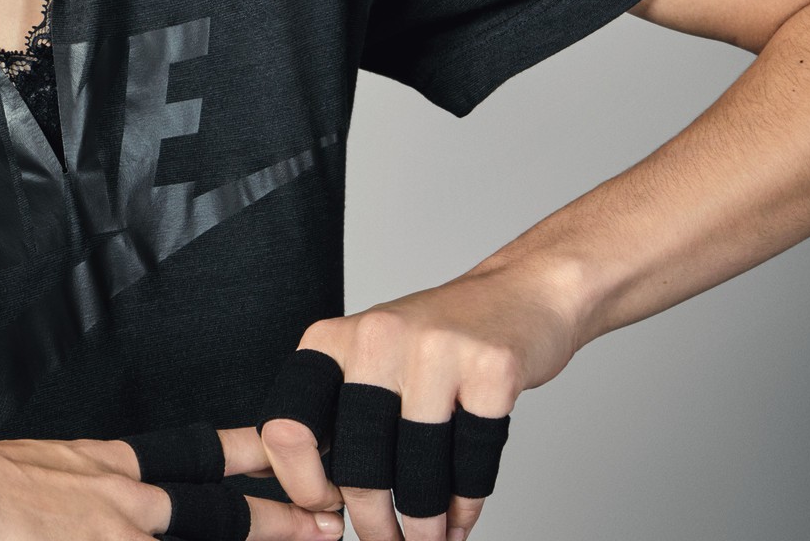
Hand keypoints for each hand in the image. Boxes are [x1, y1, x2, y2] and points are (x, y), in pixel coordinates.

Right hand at [0, 420, 344, 540]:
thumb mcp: (23, 470)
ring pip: (203, 540)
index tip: (276, 446)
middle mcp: (122, 501)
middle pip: (215, 511)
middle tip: (325, 521)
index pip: (185, 455)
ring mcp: (119, 536)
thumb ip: (61, 486)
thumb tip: (66, 508)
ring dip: (256, 538)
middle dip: (275, 519)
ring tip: (312, 540)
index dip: (239, 454)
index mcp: (100, 467)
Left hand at [257, 261, 580, 540]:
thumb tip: (313, 503)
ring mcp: (437, 350)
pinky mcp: (493, 369)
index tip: (327, 509)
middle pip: (358, 462)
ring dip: (424, 525)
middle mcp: (376, 337)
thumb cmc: (436, 338)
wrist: (521, 292)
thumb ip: (338, 416)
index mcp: (332, 339)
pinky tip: (462, 518)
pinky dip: (467, 502)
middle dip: (373, 521)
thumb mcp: (369, 358)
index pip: (288, 427)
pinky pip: (472, 460)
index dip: (304, 484)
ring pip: (417, 470)